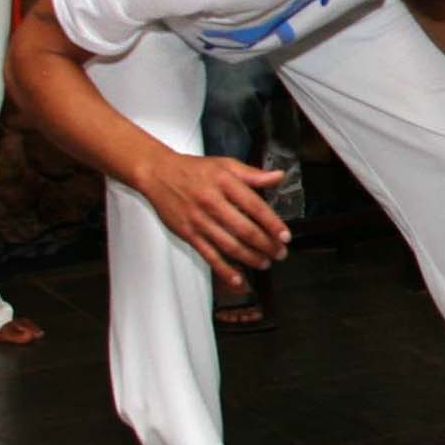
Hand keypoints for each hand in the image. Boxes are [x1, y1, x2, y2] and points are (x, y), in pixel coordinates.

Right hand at [135, 150, 290, 288]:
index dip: (272, 223)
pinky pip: (209, 255)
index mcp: (225, 183)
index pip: (254, 206)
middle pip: (244, 229)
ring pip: (229, 245)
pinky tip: (238, 279)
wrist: (159, 174)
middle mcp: (212, 203)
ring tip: (265, 263)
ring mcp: (199, 221)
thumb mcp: (226, 165)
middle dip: (265, 245)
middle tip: (280, 253)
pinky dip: (224, 270)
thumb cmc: (195, 170)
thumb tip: (279, 176)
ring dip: (250, 258)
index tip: (285, 236)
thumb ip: (253, 174)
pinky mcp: (188, 234)